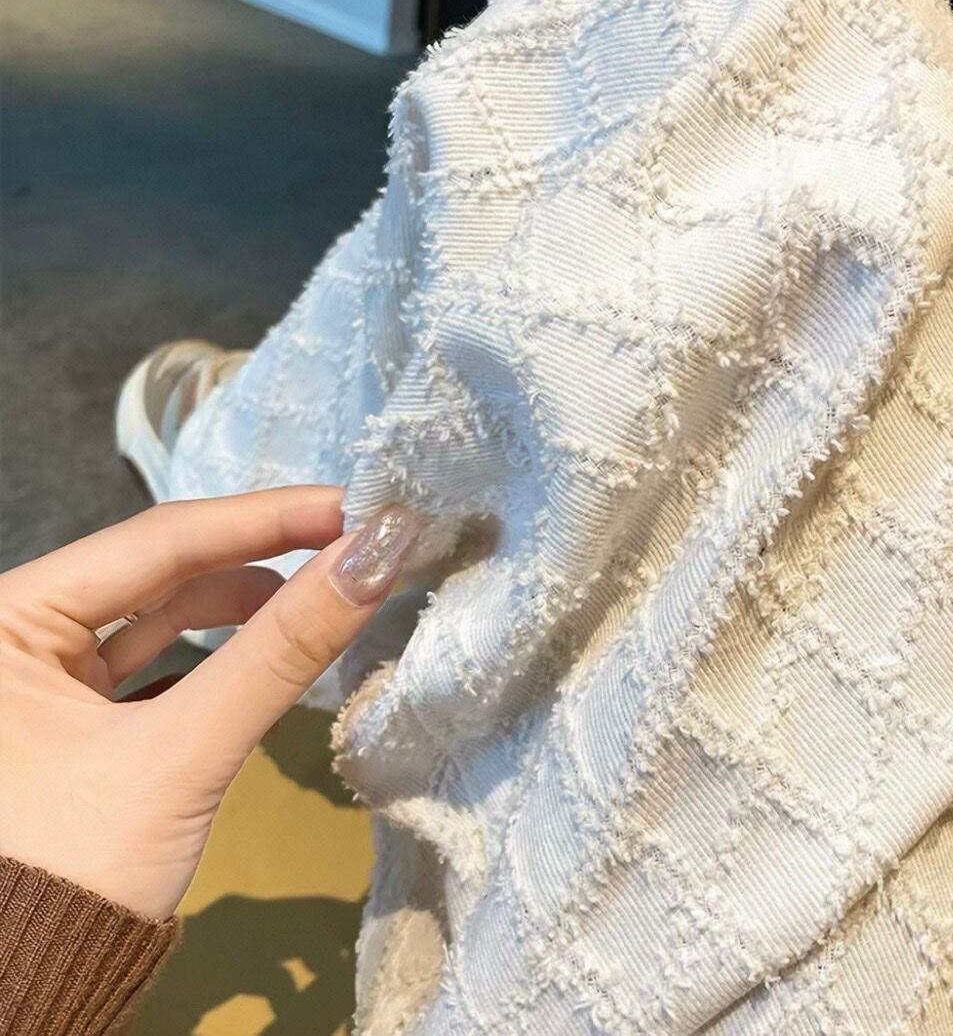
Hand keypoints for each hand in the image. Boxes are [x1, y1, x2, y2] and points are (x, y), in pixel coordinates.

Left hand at [0, 487, 420, 918]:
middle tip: (356, 545)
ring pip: (160, 612)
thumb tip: (378, 554)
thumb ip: (282, 651)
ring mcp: (36, 677)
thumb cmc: (72, 874)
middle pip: (161, 569)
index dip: (269, 515)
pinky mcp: (67, 719)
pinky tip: (273, 644)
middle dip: (265, 556)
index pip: (158, 538)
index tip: (358, 505)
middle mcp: (11, 633)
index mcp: (2, 619)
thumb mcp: (182, 755)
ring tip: (326, 595)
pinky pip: (154, 660)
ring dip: (247, 603)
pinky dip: (219, 651)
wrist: (11, 1012)